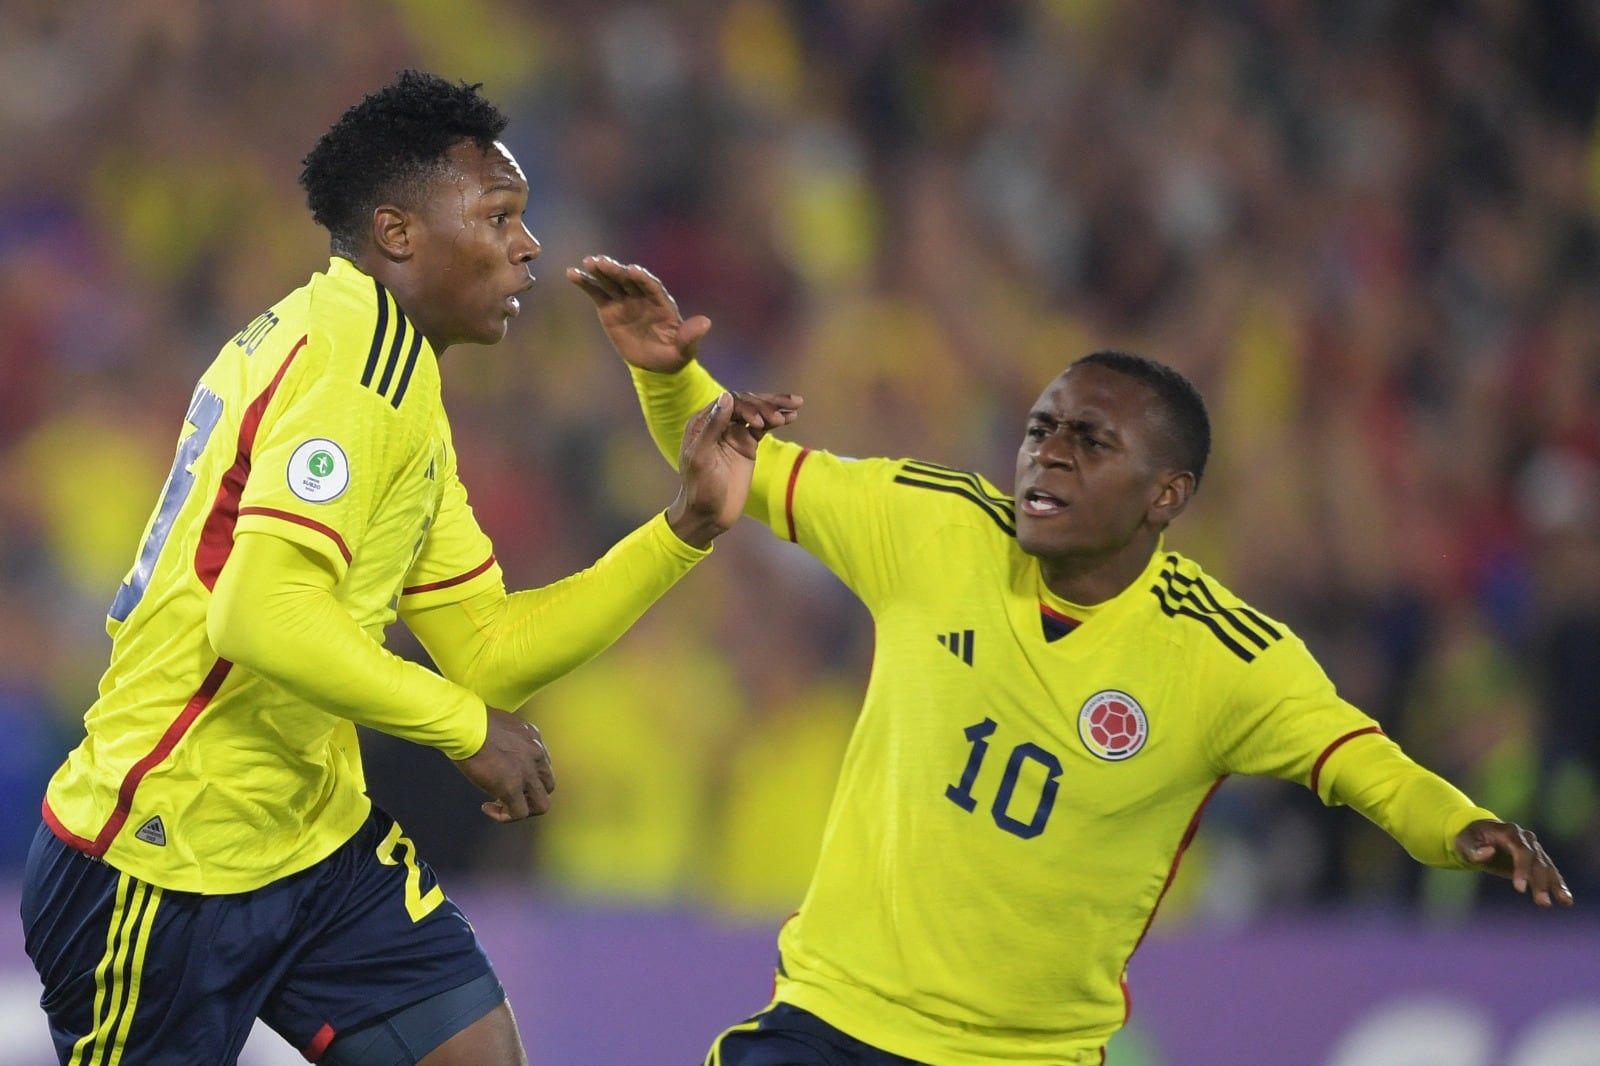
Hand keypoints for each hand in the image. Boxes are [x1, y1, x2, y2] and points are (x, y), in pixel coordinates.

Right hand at [453, 708, 556, 822]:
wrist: (467, 724)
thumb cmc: (473, 721)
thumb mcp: (501, 724)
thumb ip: (508, 738)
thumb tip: (498, 749)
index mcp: (534, 739)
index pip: (543, 765)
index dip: (528, 776)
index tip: (509, 776)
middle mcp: (536, 756)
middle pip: (547, 785)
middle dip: (529, 794)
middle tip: (507, 793)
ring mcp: (526, 773)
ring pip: (541, 804)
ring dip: (524, 809)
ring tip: (502, 806)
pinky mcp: (511, 787)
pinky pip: (519, 813)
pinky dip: (505, 816)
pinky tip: (488, 808)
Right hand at [568, 255, 706, 372]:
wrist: (654, 366)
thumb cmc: (673, 356)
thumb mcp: (684, 350)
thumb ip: (690, 336)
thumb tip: (706, 323)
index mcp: (662, 303)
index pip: (652, 286)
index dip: (643, 278)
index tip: (632, 270)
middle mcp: (643, 297)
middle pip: (629, 280)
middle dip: (617, 271)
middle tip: (602, 262)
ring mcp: (625, 300)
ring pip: (611, 282)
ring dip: (599, 272)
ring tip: (587, 263)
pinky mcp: (610, 308)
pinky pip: (597, 292)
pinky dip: (585, 283)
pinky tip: (572, 273)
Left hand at [665, 391, 800, 546]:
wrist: (709, 514)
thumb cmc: (700, 488)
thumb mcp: (701, 457)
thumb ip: (713, 426)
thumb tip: (727, 396)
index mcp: (703, 422)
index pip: (730, 403)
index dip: (747, 407)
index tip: (760, 422)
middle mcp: (719, 423)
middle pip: (747, 404)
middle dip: (767, 404)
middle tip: (786, 410)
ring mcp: (734, 433)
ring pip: (757, 413)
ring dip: (775, 408)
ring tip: (796, 405)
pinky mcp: (747, 445)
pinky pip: (764, 427)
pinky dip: (777, 421)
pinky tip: (791, 417)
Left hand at [1454, 819, 1573, 907]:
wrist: (1479, 834)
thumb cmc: (1469, 839)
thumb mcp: (1464, 842)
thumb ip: (1474, 849)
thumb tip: (1488, 852)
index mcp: (1509, 832)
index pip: (1521, 850)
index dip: (1523, 868)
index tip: (1520, 889)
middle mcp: (1526, 839)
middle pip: (1537, 861)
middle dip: (1540, 882)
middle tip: (1542, 902)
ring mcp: (1534, 848)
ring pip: (1547, 867)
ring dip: (1555, 885)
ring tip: (1564, 902)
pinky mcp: (1537, 860)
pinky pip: (1550, 873)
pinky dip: (1558, 885)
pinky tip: (1566, 900)